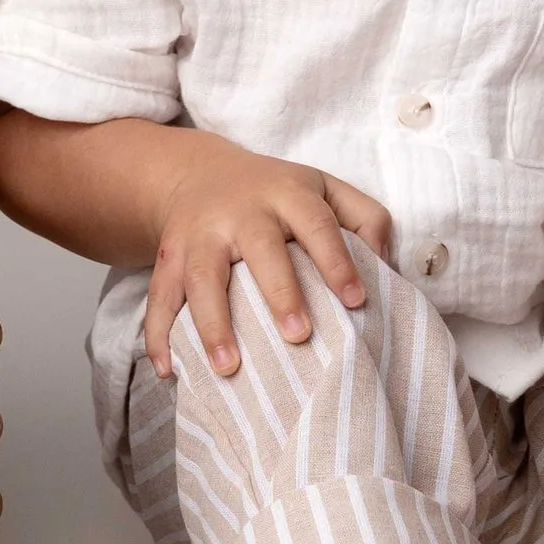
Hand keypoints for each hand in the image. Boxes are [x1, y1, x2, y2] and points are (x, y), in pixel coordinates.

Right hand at [146, 136, 393, 379]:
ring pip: (200, 276)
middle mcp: (239, 211)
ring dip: (211, 322)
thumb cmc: (275, 193)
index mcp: (285, 194)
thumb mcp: (325, 187)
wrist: (197, 173)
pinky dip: (158, 334)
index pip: (316, 224)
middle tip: (298, 336)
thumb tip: (385, 266)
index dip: (336, 261)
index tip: (355, 301)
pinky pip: (159, 296)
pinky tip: (168, 370)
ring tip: (227, 367)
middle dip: (277, 292)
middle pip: (258, 248)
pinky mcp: (167, 257)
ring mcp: (199, 234)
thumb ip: (365, 218)